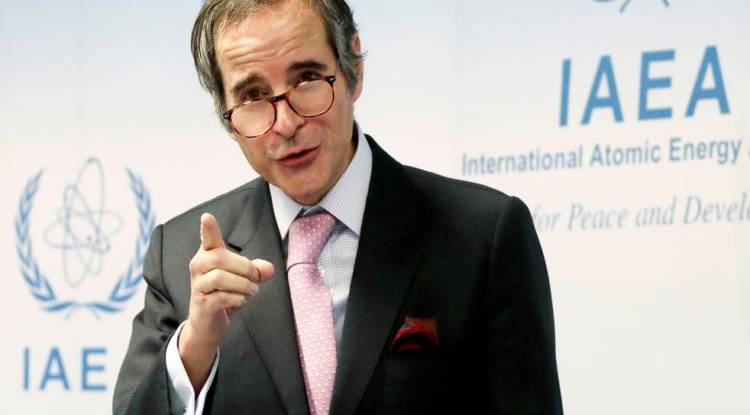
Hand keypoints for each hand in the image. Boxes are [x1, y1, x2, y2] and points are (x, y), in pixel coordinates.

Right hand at [179, 212, 273, 390]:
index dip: (208, 229)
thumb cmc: (225, 295)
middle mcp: (199, 267)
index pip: (208, 239)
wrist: (208, 325)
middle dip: (245, 267)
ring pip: (221, 277)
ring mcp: (198, 285)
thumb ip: (256, 270)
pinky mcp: (202, 303)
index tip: (207, 217)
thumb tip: (268, 269)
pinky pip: (223, 297)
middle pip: (220, 257)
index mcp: (209, 255)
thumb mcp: (243, 280)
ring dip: (243, 285)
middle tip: (257, 277)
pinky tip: (241, 301)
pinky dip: (239, 299)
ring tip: (251, 290)